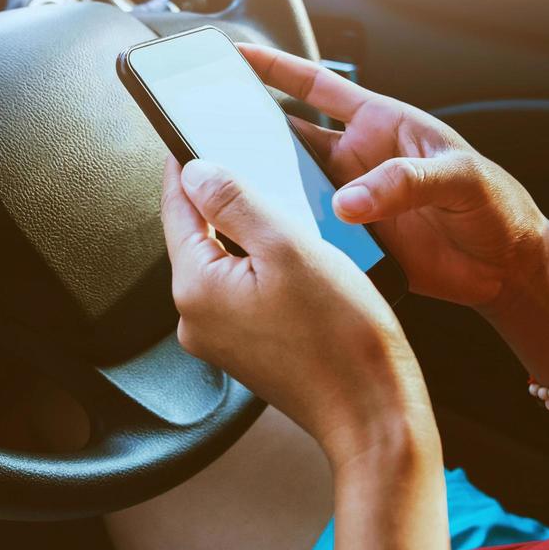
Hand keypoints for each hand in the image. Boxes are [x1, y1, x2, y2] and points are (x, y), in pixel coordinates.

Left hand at [161, 157, 451, 549]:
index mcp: (196, 287)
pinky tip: (300, 263)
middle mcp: (196, 316)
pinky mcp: (246, 350)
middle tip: (261, 172)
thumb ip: (236, 202)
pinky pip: (244, 292)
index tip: (189, 138)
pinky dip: (264, 269)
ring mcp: (220, 337)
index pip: (176, 208)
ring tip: (290, 218)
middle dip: (226, 204)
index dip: (186, 167)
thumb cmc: (341, 338)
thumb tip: (196, 171)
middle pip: (198, 236)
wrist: (373, 412)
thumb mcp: (289, 247)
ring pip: (224, 263)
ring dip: (251, 236)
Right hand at [239, 43, 547, 307]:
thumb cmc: (496, 206)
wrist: (507, 267)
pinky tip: (270, 237)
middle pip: (290, 137)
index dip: (277, 69)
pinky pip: (307, 231)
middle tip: (211, 130)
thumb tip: (350, 200)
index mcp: (382, 124)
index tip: (237, 57)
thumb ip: (407, 181)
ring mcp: (351, 199)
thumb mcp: (460, 179)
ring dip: (265, 186)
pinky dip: (287, 233)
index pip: (318, 87)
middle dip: (251, 130)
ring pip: (291, 185)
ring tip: (232, 187)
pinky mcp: (351, 239)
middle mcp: (358, 158)